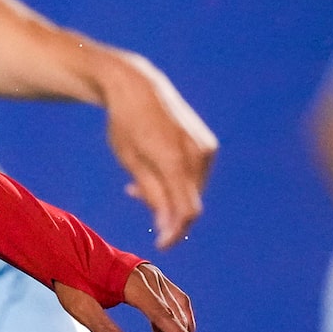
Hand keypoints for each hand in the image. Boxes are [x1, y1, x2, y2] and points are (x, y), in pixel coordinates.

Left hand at [55, 263, 200, 331]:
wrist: (70, 250)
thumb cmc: (71, 278)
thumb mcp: (79, 306)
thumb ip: (101, 329)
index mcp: (134, 283)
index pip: (161, 314)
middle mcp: (151, 278)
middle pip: (171, 320)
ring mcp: (155, 277)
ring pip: (177, 315)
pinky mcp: (154, 280)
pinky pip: (176, 305)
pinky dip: (180, 326)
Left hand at [99, 55, 218, 248]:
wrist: (137, 86)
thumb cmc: (126, 125)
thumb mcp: (132, 162)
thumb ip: (152, 195)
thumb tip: (168, 227)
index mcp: (175, 160)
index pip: (186, 210)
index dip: (175, 232)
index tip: (162, 245)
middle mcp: (198, 153)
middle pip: (189, 201)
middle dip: (165, 209)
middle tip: (133, 192)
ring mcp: (206, 147)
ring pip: (193, 188)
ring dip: (169, 193)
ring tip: (138, 179)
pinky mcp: (207, 143)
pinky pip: (195, 173)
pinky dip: (176, 179)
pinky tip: (153, 169)